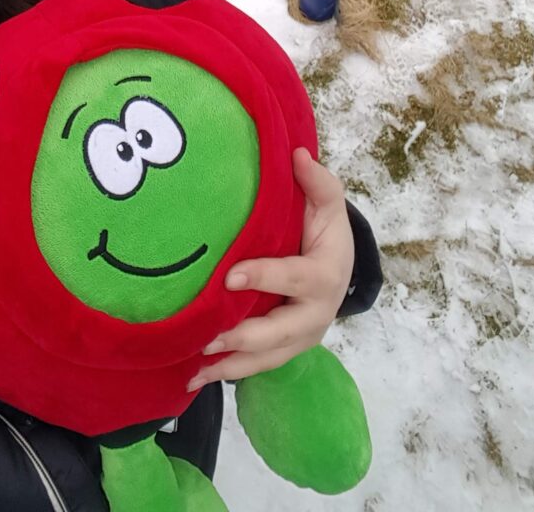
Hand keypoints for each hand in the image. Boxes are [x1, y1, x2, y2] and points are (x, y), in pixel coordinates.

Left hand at [188, 148, 353, 389]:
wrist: (339, 265)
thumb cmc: (325, 230)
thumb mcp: (327, 204)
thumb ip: (317, 182)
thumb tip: (297, 155)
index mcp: (325, 274)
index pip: (294, 278)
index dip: (264, 277)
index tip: (230, 276)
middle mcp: (316, 314)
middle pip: (281, 332)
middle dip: (245, 337)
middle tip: (208, 336)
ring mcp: (301, 337)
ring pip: (267, 358)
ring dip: (231, 365)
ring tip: (195, 370)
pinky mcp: (285, 349)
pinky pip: (258, 366)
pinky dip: (229, 372)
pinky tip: (195, 378)